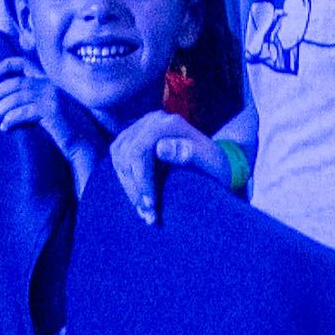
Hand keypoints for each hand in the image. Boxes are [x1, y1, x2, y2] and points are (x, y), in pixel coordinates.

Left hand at [0, 55, 106, 178]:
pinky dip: (9, 120)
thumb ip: (34, 101)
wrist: (86, 144)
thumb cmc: (67, 131)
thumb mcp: (50, 110)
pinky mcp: (51, 110)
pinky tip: (5, 128)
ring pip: (16, 98)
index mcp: (51, 81)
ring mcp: (52, 96)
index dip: (7, 65)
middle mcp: (51, 84)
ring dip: (1, 110)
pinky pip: (21, 113)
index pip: (25, 64)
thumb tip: (5, 103)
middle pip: (15, 83)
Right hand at [104, 108, 240, 222]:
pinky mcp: (135, 137)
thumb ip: (189, 154)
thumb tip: (160, 148)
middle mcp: (153, 120)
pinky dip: (126, 180)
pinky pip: (119, 158)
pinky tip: (138, 197)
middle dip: (134, 188)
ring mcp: (142, 127)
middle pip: (126, 155)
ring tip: (143, 210)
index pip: (139, 151)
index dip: (141, 180)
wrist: (215, 161)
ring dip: (128, 186)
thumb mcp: (209, 162)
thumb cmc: (215, 164)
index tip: (150, 205)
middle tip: (147, 214)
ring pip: (119, 158)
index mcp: (169, 124)